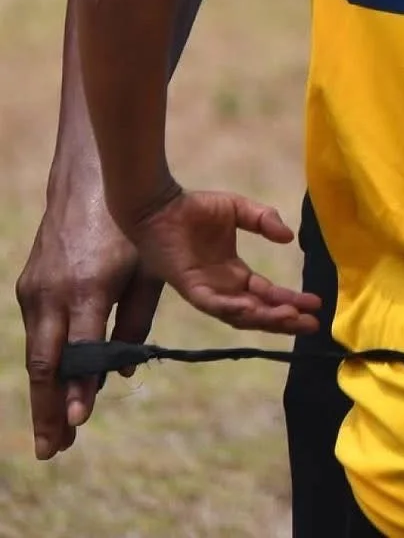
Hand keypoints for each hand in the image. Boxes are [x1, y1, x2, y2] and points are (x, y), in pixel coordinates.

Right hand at [17, 183, 163, 458]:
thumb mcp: (147, 270)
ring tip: (54, 437)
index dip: (80, 387)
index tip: (79, 422)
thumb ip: (138, 321)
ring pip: (37, 356)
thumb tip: (124, 372)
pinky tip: (55, 391)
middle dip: (49, 410)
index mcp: (88, 287)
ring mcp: (35, 290)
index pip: (82, 349)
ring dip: (45, 395)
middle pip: (46, 365)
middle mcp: (54, 293)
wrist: (89, 180)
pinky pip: (36, 335)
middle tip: (53, 451)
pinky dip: (44, 367)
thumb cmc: (131, 226)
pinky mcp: (27, 287)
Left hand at [131, 189, 320, 334]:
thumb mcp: (238, 209)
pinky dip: (232, 309)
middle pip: (258, 312)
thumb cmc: (194, 208)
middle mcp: (222, 288)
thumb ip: (264, 220)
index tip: (316, 304)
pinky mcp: (190, 288)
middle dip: (285, 320)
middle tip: (311, 324)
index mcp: (233, 273)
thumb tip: (288, 237)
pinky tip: (251, 309)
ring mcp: (207, 291)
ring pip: (239, 315)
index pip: (266, 294)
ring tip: (291, 319)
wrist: (160, 206)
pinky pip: (214, 304)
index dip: (290, 300)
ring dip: (265, 319)